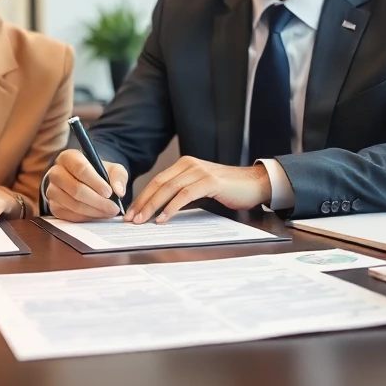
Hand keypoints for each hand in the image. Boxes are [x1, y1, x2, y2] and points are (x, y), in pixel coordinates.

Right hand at [44, 149, 128, 221]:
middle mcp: (56, 172)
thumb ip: (119, 177)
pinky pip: (70, 215)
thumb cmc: (99, 174)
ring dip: (94, 211)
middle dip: (98, 201)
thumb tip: (119, 191)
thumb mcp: (112, 169)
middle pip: (76, 189)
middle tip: (113, 207)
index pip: (80, 168)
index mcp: (68, 157)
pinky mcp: (53, 206)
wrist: (85, 182)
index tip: (109, 192)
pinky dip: (87, 217)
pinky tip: (98, 214)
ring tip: (109, 212)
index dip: (96, 182)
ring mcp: (52, 190)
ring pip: (73, 204)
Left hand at [124, 156, 270, 223]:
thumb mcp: (200, 186)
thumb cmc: (228, 188)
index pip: (157, 181)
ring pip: (169, 189)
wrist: (255, 183)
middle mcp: (189, 164)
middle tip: (131, 219)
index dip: (142, 197)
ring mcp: (199, 172)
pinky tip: (163, 219)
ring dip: (152, 206)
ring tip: (142, 221)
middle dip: (142, 203)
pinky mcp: (210, 182)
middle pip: (158, 184)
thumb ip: (183, 191)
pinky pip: (185, 195)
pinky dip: (171, 208)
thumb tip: (160, 208)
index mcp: (185, 164)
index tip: (131, 213)